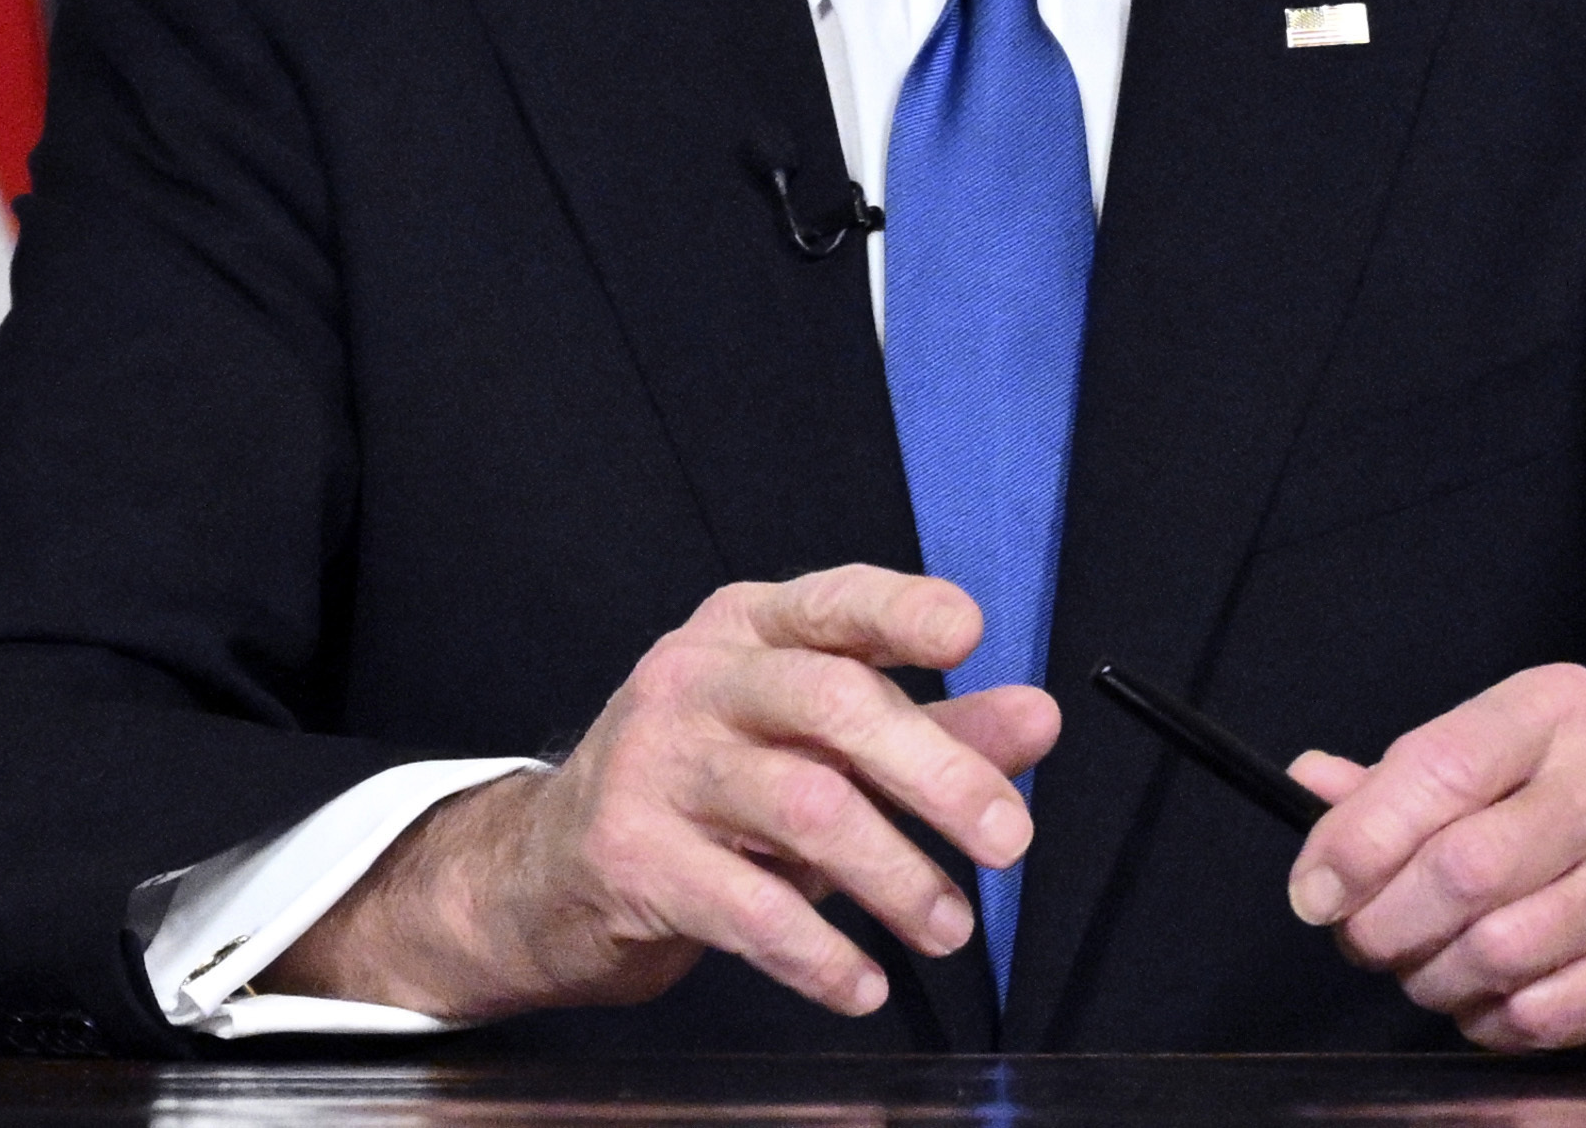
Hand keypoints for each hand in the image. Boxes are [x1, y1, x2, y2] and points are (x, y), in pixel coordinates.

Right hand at [267, 566, 1058, 1022]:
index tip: (971, 633)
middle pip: (832, 702)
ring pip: (801, 805)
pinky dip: (817, 953)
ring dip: (894, 876)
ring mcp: (655, 762)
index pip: (834, 602)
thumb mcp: (816, 748)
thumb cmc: (706, 793)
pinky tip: (862, 983)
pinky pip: (745, 905)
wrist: (544, 872)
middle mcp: (697, 678)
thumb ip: (932, 731)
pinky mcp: (630, 855)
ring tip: (951, 928)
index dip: (902, 610)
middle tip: (1011, 841)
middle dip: (936, 773)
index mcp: (749, 630)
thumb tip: (1040, 719)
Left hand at [1279, 665, 1585, 1056]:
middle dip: (1387, 922)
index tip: (1315, 891)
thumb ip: (1383, 785)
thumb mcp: (1464, 773)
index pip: (1442, 766)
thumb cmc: (1530, 819)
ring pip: (1496, 950)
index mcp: (1554, 710)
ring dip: (1431, 977)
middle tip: (1363, 940)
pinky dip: (1484, 1018)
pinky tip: (1481, 995)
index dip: (1362, 838)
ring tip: (1422, 965)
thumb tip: (1307, 783)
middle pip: (1465, 868)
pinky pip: (1533, 1013)